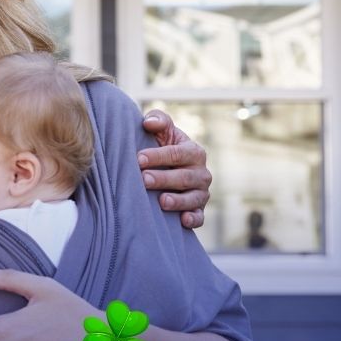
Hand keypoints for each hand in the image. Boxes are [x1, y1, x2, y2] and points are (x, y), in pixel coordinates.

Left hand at [139, 109, 212, 228]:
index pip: (177, 153)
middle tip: (144, 179)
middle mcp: (201, 173)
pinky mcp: (198, 210)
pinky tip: (182, 220)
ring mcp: (201, 193)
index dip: (158, 156)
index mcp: (193, 152)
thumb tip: (148, 122)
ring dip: (178, 201)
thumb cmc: (163, 147)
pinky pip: (199, 217)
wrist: (170, 169)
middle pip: (184, 177)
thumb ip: (158, 120)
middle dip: (164, 178)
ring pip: (193, 198)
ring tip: (161, 201)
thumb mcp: (163, 131)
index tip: (139, 158)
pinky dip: (194, 219)